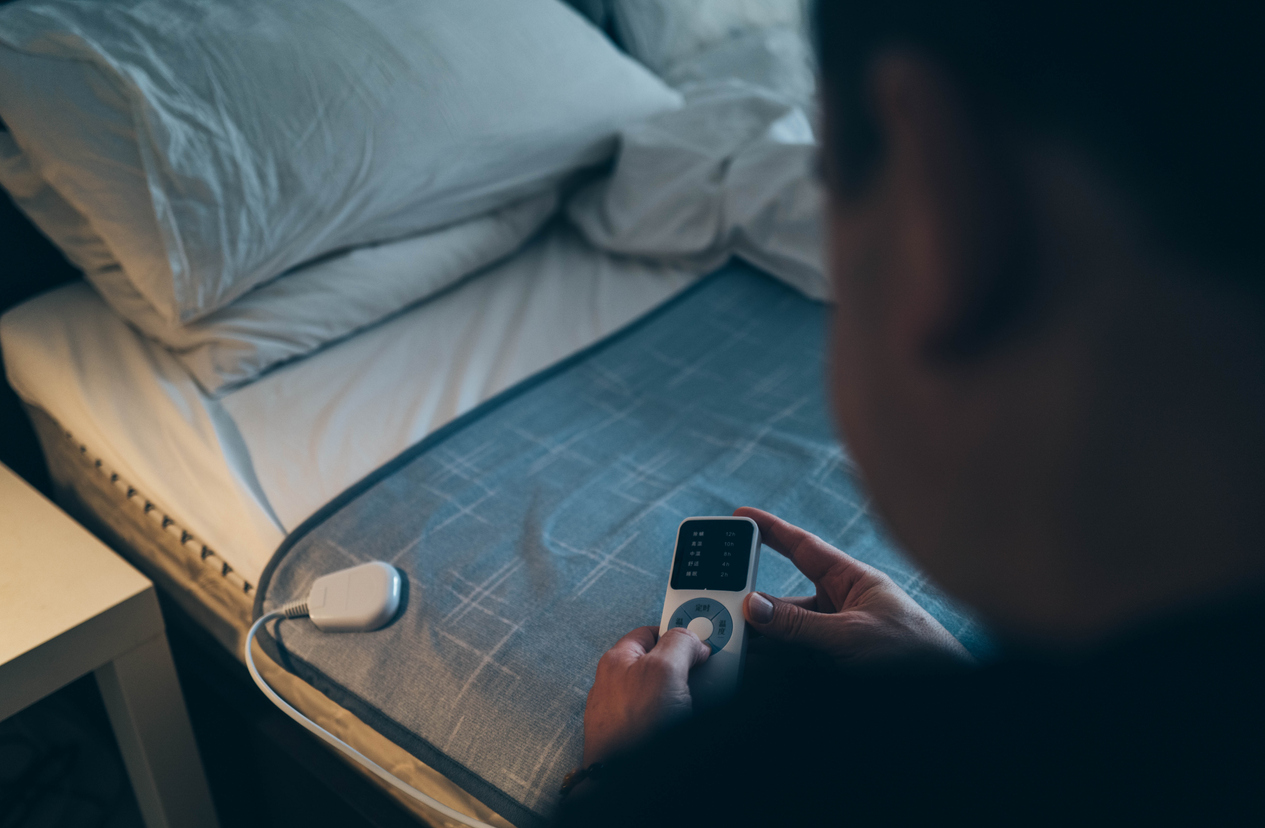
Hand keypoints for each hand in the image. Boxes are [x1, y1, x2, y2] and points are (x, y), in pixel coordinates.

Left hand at [582, 626, 709, 765]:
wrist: (623, 782)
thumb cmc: (635, 729)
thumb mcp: (664, 670)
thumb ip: (679, 643)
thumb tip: (692, 639)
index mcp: (616, 660)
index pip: (650, 633)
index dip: (677, 634)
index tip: (700, 642)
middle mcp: (615, 686)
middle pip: (660, 665)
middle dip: (685, 671)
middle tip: (704, 678)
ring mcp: (623, 714)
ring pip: (664, 695)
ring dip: (686, 697)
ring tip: (698, 705)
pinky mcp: (633, 736)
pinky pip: (662, 719)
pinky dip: (678, 719)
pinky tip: (685, 723)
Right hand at [737, 507, 971, 667]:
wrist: (942, 691)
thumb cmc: (917, 652)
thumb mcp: (853, 635)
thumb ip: (800, 624)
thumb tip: (755, 607)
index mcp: (852, 580)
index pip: (803, 547)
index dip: (770, 529)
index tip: (740, 516)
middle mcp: (840, 605)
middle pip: (784, 596)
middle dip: (754, 599)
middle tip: (722, 598)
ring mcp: (834, 637)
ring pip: (784, 631)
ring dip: (759, 635)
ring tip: (731, 637)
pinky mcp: (831, 664)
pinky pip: (791, 656)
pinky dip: (769, 658)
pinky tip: (751, 660)